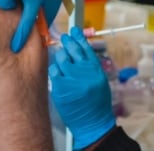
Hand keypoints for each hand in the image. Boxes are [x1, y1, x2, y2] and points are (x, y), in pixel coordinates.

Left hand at [49, 26, 115, 149]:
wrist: (93, 122)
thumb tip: (77, 51)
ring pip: (61, 59)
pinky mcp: (61, 87)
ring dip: (60, 58)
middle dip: (67, 42)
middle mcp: (84, 72)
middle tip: (64, 38)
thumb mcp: (99, 80)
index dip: (78, 37)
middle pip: (72, 49)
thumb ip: (89, 66)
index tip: (73, 30)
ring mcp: (72, 79)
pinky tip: (59, 76)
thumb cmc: (96, 102)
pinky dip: (55, 72)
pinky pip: (54, 72)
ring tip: (63, 63)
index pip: (86, 47)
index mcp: (95, 69)